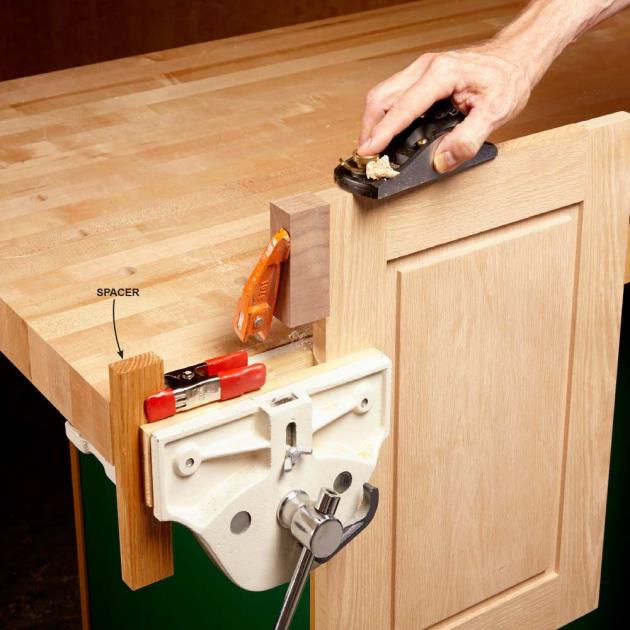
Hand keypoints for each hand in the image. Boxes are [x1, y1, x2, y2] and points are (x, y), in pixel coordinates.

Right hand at [357, 45, 532, 172]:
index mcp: (442, 74)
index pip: (403, 107)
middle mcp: (426, 68)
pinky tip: (386, 132)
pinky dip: (383, 116)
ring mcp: (420, 70)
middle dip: (369, 128)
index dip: (382, 132)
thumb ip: (467, 140)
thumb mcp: (496, 113)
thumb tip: (441, 161)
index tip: (367, 152)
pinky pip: (392, 95)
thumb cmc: (508, 78)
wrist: (516, 57)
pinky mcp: (420, 77)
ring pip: (382, 95)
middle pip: (381, 97)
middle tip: (366, 156)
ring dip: (373, 122)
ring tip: (372, 147)